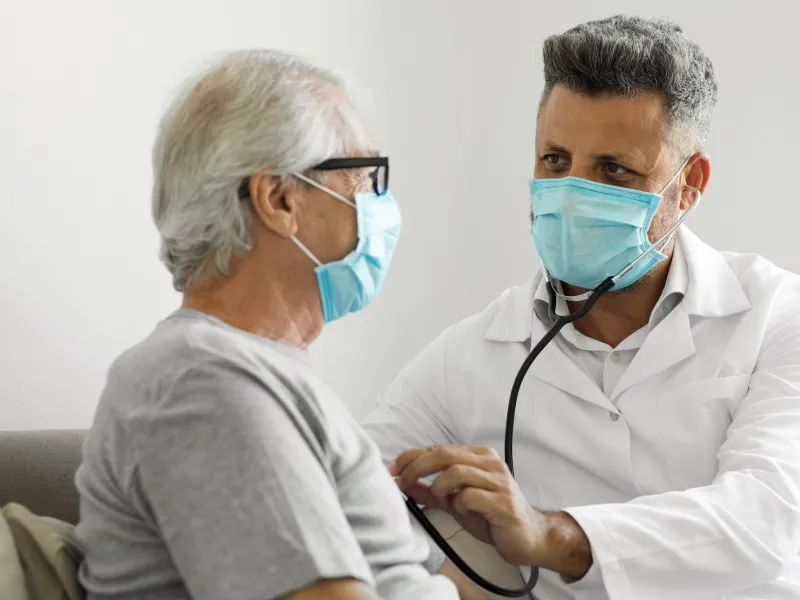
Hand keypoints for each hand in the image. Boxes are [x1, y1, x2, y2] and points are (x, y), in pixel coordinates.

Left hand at [391, 445, 546, 565]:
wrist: (527, 538)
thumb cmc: (491, 517)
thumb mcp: (455, 502)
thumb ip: (431, 491)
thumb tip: (404, 484)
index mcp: (478, 456)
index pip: (437, 448)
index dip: (410, 458)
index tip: (392, 471)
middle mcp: (489, 463)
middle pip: (443, 454)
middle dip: (416, 468)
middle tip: (401, 483)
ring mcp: (498, 480)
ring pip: (455, 472)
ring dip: (439, 488)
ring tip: (443, 501)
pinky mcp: (503, 501)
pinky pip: (470, 496)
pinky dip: (458, 504)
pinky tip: (463, 511)